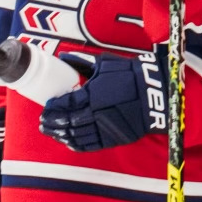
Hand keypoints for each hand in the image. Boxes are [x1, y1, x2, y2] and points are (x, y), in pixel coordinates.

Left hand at [36, 52, 166, 154]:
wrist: (158, 92)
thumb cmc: (132, 75)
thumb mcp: (106, 63)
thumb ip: (82, 61)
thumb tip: (62, 56)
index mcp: (92, 94)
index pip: (65, 104)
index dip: (53, 107)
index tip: (47, 106)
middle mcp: (95, 113)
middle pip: (66, 122)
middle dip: (52, 123)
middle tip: (44, 122)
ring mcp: (104, 127)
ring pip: (75, 135)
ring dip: (61, 135)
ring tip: (53, 133)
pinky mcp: (113, 137)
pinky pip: (90, 145)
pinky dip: (76, 144)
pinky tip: (69, 141)